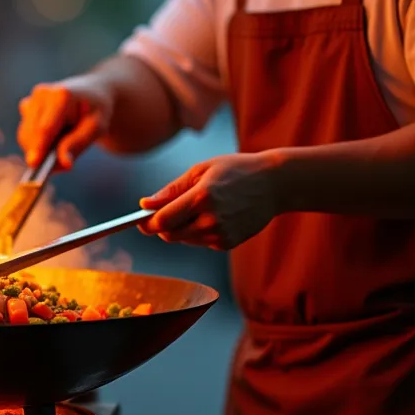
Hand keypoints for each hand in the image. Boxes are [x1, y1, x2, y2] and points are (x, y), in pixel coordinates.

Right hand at [17, 78, 113, 170]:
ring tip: (64, 143)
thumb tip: (64, 163)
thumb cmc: (95, 111)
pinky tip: (54, 137)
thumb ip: (79, 143)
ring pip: (25, 137)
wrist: (90, 94)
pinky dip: (37, 143)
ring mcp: (31, 99)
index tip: (34, 164)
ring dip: (40, 149)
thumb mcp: (97, 127)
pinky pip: (24, 135)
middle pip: (32, 134)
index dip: (39, 147)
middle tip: (64, 164)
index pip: (46, 128)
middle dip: (43, 154)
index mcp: (61, 95)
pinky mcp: (25, 107)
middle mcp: (41, 94)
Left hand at [138, 152, 284, 249]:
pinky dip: (197, 232)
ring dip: (179, 228)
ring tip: (195, 208)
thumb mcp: (202, 170)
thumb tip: (145, 203)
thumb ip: (172, 189)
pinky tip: (211, 216)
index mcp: (202, 197)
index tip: (139, 219)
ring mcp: (221, 235)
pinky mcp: (227, 243)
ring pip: (183, 240)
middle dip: (160, 226)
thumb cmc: (236, 170)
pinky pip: (199, 242)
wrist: (275, 184)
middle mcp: (211, 220)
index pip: (162, 221)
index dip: (146, 222)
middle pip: (169, 235)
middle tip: (162, 212)